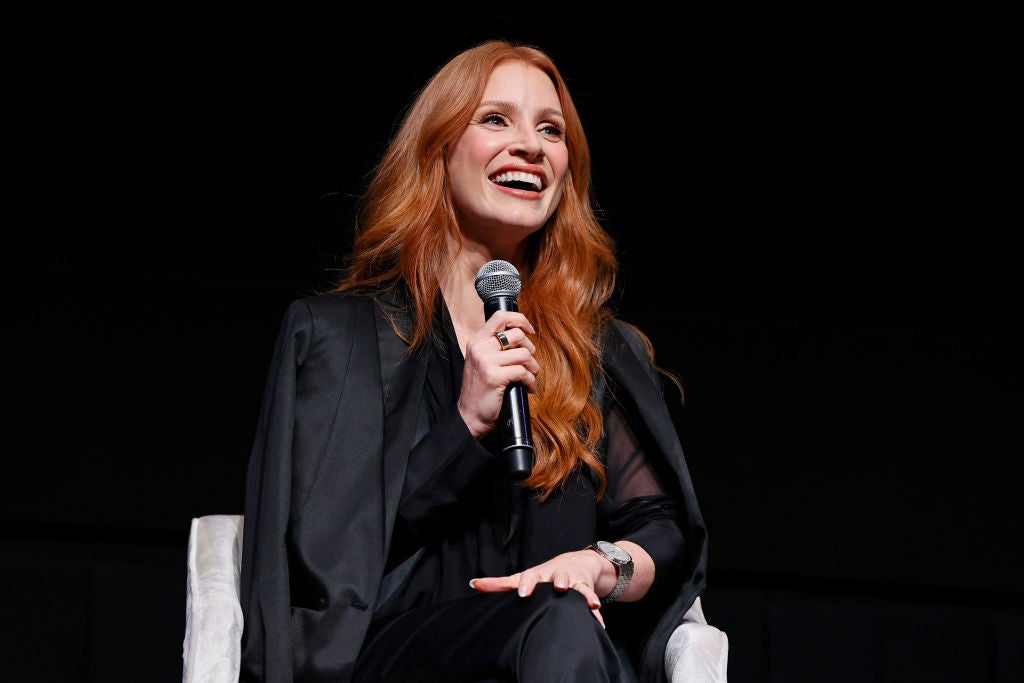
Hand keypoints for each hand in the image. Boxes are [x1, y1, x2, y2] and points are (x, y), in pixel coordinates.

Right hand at [458, 310, 538, 438]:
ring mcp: (486, 361)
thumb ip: (496, 346)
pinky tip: (528, 387)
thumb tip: (522, 334)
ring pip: (524, 354)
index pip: (500, 316)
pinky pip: (523, 372)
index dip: (520, 320)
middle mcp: (480, 348)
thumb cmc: (481, 389)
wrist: (470, 415)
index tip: (529, 330)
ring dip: (533, 367)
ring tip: (530, 377)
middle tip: (529, 363)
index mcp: (477, 341)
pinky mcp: (494, 376)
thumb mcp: (482, 361)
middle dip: (530, 349)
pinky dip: (531, 381)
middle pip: (518, 335)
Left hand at [468, 550, 607, 627]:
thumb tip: (475, 584)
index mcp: (538, 574)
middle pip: (559, 576)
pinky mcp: (586, 588)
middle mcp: (556, 576)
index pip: (530, 577)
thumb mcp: (523, 577)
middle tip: (560, 588)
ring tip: (589, 604)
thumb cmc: (543, 575)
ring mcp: (574, 581)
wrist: (575, 563)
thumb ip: (500, 584)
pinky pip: (592, 600)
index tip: (523, 594)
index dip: (527, 585)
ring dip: (583, 593)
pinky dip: (596, 612)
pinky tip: (599, 623)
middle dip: (561, 581)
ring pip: (579, 587)